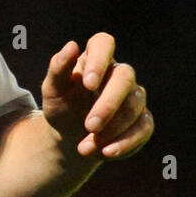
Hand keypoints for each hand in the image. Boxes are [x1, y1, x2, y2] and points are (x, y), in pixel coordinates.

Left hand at [41, 33, 153, 160]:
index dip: (100, 59)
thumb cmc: (61, 105)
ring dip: (112, 129)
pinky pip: (143, 129)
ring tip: (85, 148)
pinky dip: (125, 143)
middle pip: (125, 78)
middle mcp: (118, 74)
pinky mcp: (143, 120)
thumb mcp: (52, 90)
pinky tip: (106, 153)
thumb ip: (58, 68)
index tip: (88, 83)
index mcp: (94, 59)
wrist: (70, 135)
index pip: (104, 43)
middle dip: (108, 104)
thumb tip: (72, 45)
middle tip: (89, 126)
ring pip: (135, 107)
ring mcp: (134, 97)